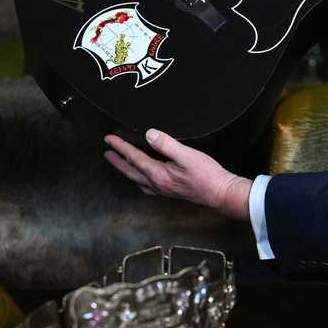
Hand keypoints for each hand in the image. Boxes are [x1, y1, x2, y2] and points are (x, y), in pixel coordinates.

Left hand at [104, 129, 251, 220]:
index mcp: (158, 174)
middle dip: (117, 160)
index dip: (120, 147)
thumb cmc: (207, 175)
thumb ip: (167, 144)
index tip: (109, 139)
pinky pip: (146, 186)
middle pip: (130, 171)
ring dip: (126, 170)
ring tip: (119, 164)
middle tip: (106, 152)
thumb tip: (149, 135)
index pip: (134, 158)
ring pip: (137, 179)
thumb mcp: (187, 155)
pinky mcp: (170, 191)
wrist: (220, 193)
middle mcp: (157, 184)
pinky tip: (142, 178)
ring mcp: (163, 190)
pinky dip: (138, 179)